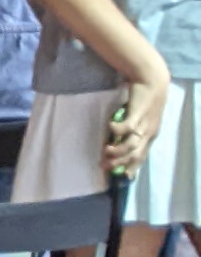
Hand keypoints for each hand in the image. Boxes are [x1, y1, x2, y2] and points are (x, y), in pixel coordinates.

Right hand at [106, 55, 173, 173]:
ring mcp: (144, 124)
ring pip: (131, 144)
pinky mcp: (137, 113)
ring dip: (117, 150)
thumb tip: (118, 139)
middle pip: (135, 154)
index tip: (122, 176)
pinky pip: (126, 127)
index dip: (132, 167)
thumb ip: (134, 129)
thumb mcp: (143, 118)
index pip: (142, 156)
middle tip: (104, 165)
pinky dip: (117, 130)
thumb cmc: (145, 99)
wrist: (152, 80)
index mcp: (151, 135)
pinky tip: (109, 127)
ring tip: (105, 151)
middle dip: (119, 163)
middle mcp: (149, 132)